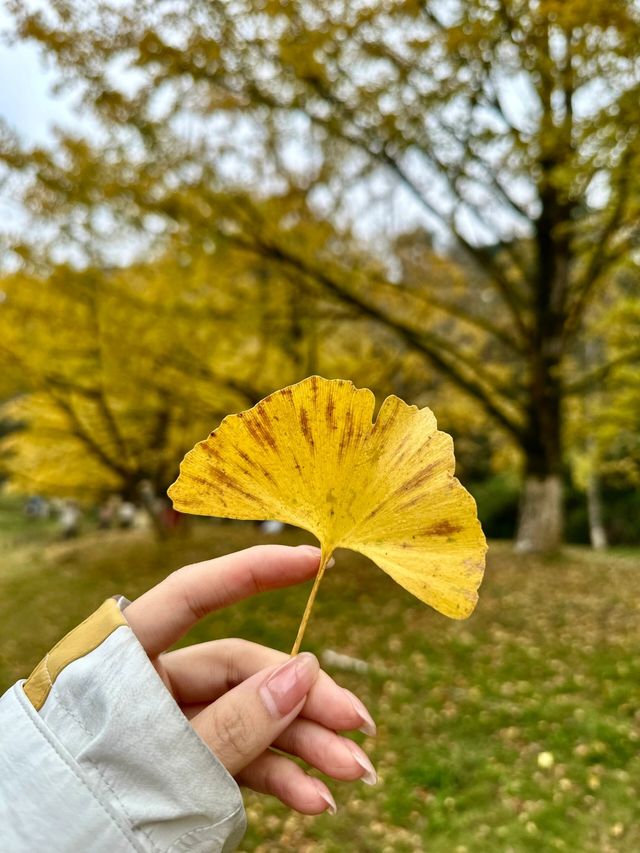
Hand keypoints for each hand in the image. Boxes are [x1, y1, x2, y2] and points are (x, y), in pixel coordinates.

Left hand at [123, 544, 376, 814]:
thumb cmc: (89, 804)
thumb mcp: (166, 761)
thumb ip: (234, 723)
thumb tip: (303, 674)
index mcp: (128, 658)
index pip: (195, 594)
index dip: (254, 571)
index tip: (312, 560)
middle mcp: (155, 682)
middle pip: (243, 671)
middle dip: (305, 699)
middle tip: (359, 723)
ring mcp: (174, 724)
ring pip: (252, 716)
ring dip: (305, 744)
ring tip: (354, 773)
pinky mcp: (187, 763)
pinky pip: (241, 758)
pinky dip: (278, 776)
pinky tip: (314, 799)